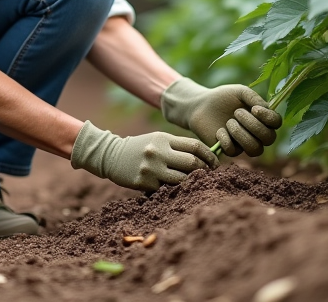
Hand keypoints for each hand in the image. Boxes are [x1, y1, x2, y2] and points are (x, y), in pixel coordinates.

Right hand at [71, 121, 218, 191]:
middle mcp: (158, 152)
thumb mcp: (158, 139)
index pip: (194, 146)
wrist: (112, 156)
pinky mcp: (144, 183)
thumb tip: (205, 156)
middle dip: (203, 169)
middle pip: (192, 163)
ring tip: (194, 182)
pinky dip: (173, 189)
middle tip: (208, 174)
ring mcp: (151, 169)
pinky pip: (166, 189)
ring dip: (190, 182)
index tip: (216, 162)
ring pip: (182, 180)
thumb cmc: (141, 147)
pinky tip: (174, 188)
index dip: (209, 155)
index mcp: (163, 138)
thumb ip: (178, 146)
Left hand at [160, 77, 282, 156]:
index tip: (254, 109)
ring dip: (241, 134)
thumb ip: (254, 98)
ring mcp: (244, 143)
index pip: (276, 123)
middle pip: (269, 138)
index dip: (269, 118)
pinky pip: (235, 151)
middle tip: (237, 113)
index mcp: (262, 117)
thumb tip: (265, 109)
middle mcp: (257, 133)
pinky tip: (219, 131)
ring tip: (229, 122)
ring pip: (255, 149)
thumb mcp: (240, 92)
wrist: (201, 105)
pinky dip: (226, 139)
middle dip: (254, 126)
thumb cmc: (223, 97)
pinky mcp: (230, 150)